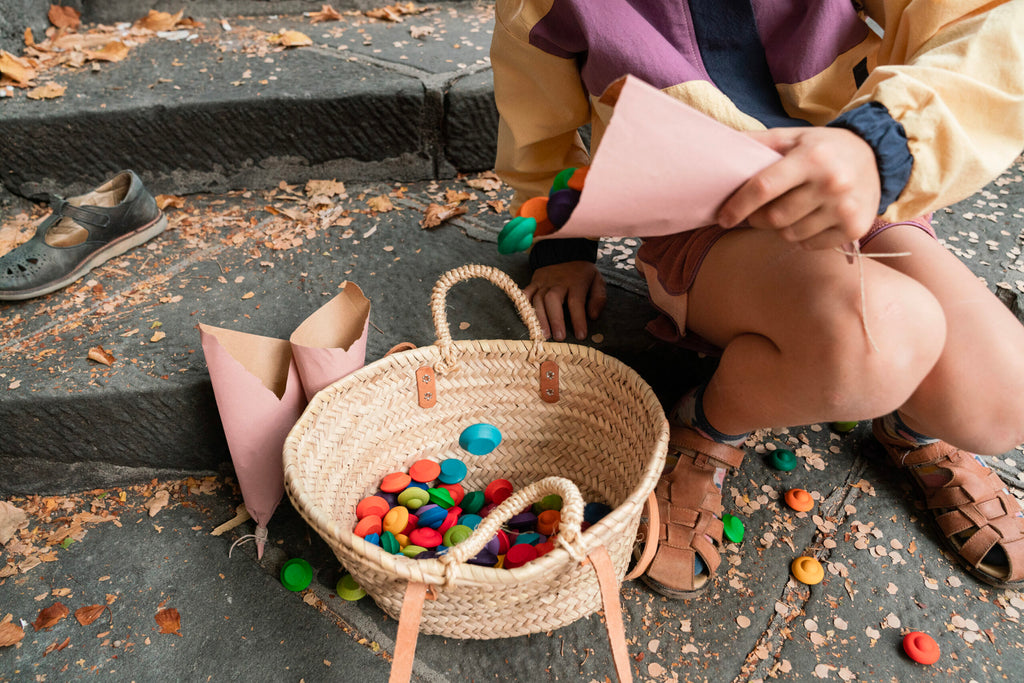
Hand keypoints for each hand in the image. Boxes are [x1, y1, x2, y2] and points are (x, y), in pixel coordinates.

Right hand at [522, 261, 605, 340]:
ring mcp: (543, 282)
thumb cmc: (582, 272)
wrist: (564, 251)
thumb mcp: (597, 280)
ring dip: (540, 318)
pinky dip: (523, 306)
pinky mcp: (534, 282)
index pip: (576, 302)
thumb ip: (598, 298)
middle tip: (558, 337)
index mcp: (576, 282)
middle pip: (553, 300)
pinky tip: (526, 319)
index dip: (578, 320)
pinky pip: (525, 294)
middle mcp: (558, 282)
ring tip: (543, 335)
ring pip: (538, 299)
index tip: (580, 335)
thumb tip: (593, 316)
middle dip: (555, 319)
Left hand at [716, 127, 880, 249]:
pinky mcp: (855, 228)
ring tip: (787, 210)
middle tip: (756, 212)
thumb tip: (716, 148)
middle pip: (774, 218)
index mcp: (812, 158)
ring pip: (790, 234)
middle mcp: (832, 183)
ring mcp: (845, 208)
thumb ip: (757, 143)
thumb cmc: (823, 148)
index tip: (723, 217)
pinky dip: (802, 236)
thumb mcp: (792, 137)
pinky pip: (810, 245)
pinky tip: (809, 218)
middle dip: (756, 218)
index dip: (738, 205)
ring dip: (779, 228)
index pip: (764, 188)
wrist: (876, 155)